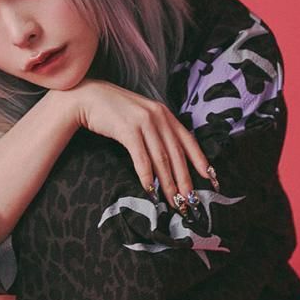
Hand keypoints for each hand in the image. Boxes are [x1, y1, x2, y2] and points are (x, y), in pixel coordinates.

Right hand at [70, 78, 215, 211]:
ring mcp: (144, 122)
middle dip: (185, 181)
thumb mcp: (142, 117)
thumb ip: (157, 131)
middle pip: (177, 154)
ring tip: (174, 202)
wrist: (88, 97)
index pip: (189, 140)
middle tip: (190, 202)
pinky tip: (151, 190)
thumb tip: (168, 159)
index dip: (200, 161)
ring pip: (162, 159)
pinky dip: (147, 176)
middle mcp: (158, 116)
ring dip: (168, 184)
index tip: (210, 180)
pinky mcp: (128, 129)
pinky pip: (141, 157)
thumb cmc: (114, 111)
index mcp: (165, 114)